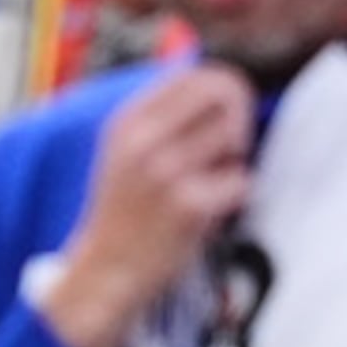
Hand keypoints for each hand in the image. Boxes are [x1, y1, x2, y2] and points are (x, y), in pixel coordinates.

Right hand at [39, 62, 254, 346]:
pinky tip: (210, 211)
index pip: (196, 75)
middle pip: (224, 93)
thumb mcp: (125, 150)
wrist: (105, 271)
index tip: (225, 115)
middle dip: (238, 116)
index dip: (223, 91)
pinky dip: (235, 197)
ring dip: (235, 159)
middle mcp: (145, 141)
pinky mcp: (190, 207)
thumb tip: (221, 83)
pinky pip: (241, 182)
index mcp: (129, 120)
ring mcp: (167, 173)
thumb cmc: (124, 211)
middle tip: (229, 147)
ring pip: (236, 137)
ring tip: (212, 182)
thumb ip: (164, 114)